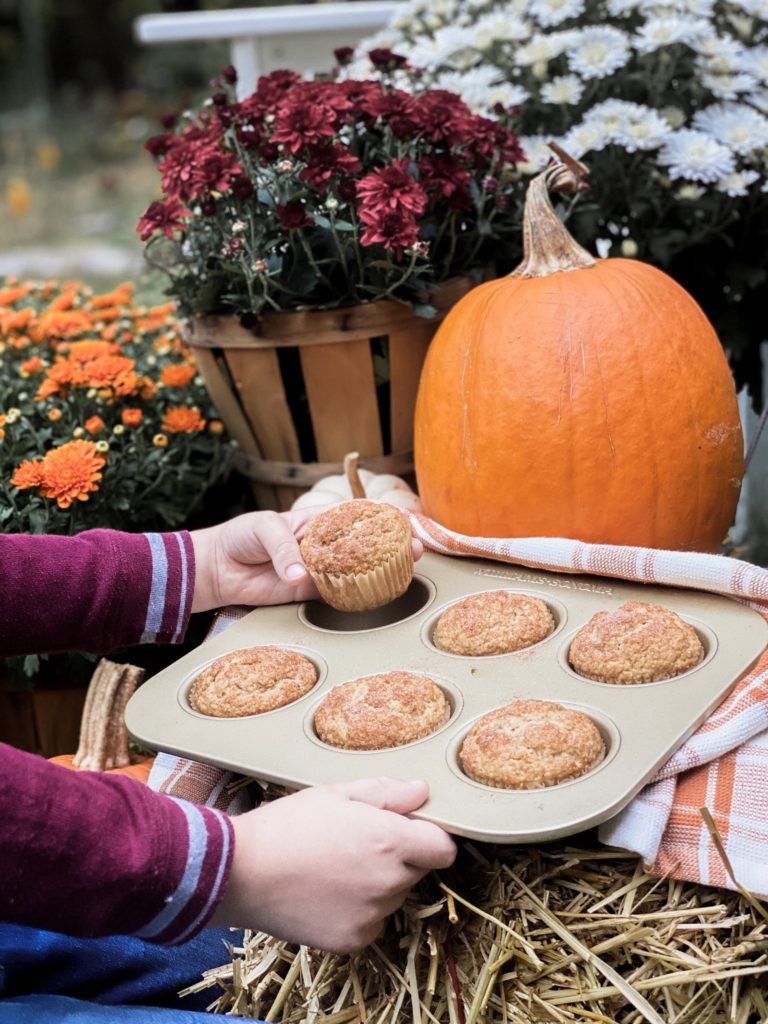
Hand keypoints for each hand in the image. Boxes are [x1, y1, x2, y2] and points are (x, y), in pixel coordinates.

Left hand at [190, 508, 423, 611]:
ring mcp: (320, 570)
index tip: (406, 522)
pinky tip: (376, 595)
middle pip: (367, 544)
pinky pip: (339, 595)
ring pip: (359, 570)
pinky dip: (357, 596)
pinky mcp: (310, 593)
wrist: (219, 568)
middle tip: (417, 550)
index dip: (385, 517)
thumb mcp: (264, 529)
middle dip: (395, 545)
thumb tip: (300, 576)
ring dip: (383, 572)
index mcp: (319, 520)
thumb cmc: (242, 537)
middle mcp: (325, 545)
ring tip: (407, 572)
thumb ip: (284, 550)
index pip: (359, 515)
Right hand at [209, 777, 455, 951]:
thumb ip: (387, 793)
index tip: (409, 829)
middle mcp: (390, 882)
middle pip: (416, 870)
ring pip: (392, 895)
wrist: (240, 874)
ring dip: (377, 882)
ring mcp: (373, 916)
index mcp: (391, 841)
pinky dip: (358, 909)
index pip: (443, 848)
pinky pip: (371, 920)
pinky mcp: (354, 940)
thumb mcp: (336, 794)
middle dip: (398, 855)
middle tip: (357, 841)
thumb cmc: (287, 825)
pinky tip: (326, 890)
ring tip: (334, 865)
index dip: (429, 836)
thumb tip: (422, 791)